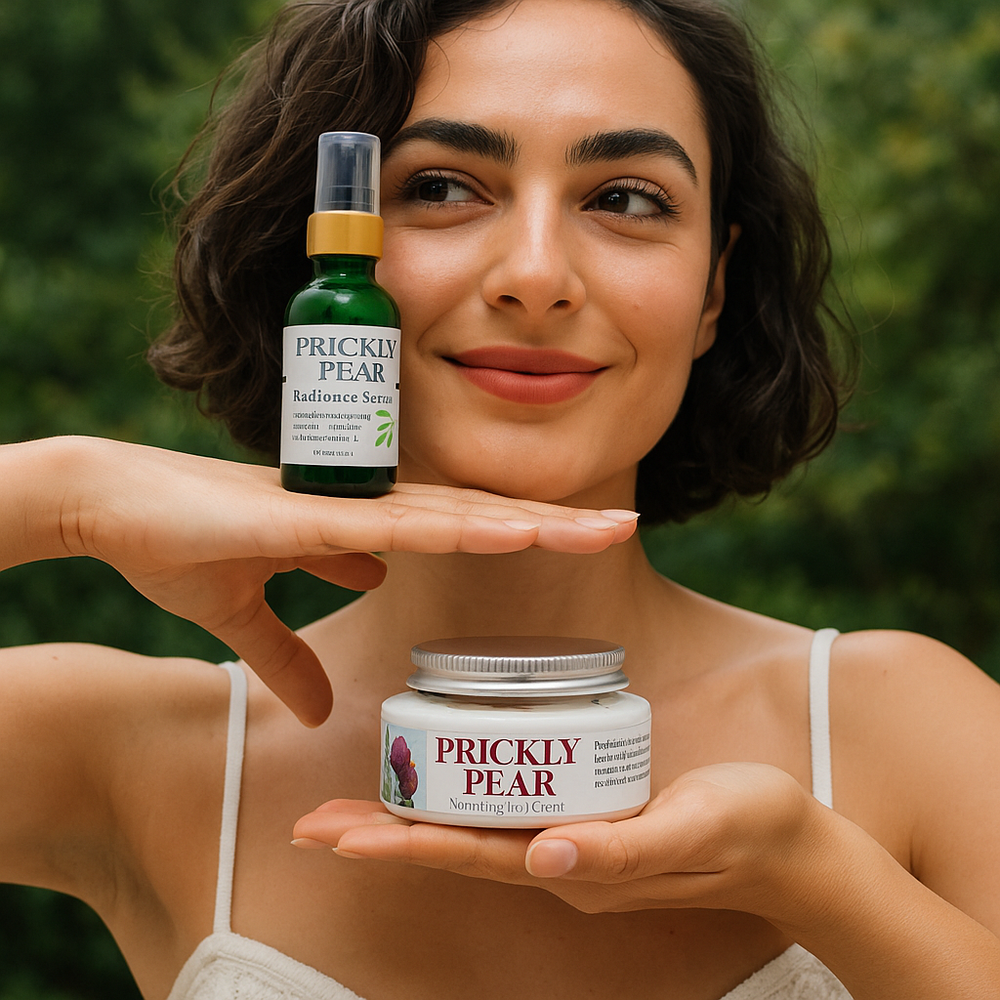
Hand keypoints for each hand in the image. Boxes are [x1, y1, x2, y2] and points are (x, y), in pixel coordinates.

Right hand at [21, 437, 635, 724]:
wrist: (116, 508)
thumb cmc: (182, 547)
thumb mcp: (246, 615)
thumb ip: (290, 650)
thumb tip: (321, 698)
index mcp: (362, 527)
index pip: (459, 529)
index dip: (520, 533)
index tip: (576, 540)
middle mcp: (369, 510)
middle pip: (480, 517)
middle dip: (554, 524)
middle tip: (626, 524)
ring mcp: (347, 509)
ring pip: (459, 517)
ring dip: (532, 523)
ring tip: (602, 526)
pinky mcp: (312, 516)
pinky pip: (402, 528)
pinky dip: (459, 531)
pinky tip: (512, 533)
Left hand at [292, 762, 827, 920]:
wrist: (794, 848)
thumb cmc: (750, 828)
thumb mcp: (696, 826)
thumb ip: (625, 847)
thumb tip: (544, 855)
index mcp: (575, 867)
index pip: (468, 854)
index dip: (399, 841)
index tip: (335, 831)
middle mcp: (561, 864)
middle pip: (454, 848)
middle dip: (382, 835)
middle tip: (312, 822)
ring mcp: (573, 848)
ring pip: (474, 834)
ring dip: (412, 821)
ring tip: (355, 808)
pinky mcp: (589, 824)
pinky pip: (508, 817)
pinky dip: (460, 805)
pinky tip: (442, 787)